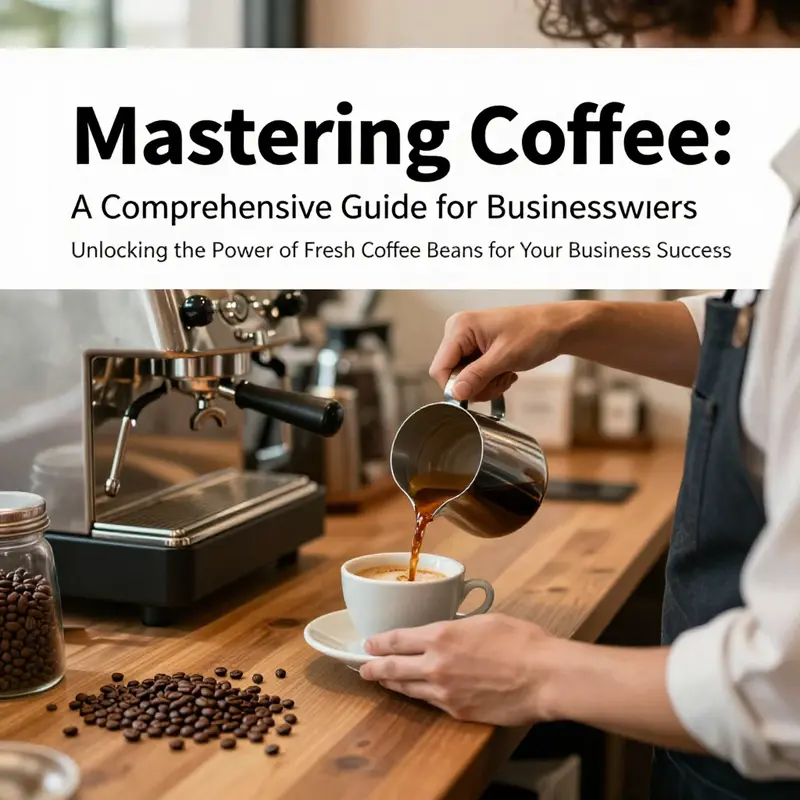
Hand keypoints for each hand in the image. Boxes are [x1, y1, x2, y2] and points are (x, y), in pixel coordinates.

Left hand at [359, 614, 560, 725]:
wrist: (544, 676)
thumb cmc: (521, 641)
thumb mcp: (485, 620)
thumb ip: (459, 628)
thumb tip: (450, 632)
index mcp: (441, 636)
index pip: (398, 640)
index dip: (379, 643)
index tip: (369, 644)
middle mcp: (436, 665)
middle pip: (393, 669)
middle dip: (374, 668)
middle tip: (363, 668)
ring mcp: (445, 692)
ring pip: (409, 689)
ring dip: (393, 685)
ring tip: (383, 682)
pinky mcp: (458, 711)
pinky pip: (432, 703)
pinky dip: (421, 696)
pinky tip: (418, 694)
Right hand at [429, 303, 582, 401]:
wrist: (558, 327)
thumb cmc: (536, 333)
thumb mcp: (505, 357)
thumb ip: (477, 376)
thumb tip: (455, 393)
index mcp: (460, 327)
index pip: (440, 368)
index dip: (455, 386)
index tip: (477, 392)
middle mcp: (459, 332)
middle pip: (452, 375)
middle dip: (476, 385)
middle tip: (500, 381)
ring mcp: (468, 341)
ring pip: (465, 378)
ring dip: (486, 384)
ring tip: (506, 375)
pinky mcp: (478, 348)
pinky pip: (475, 374)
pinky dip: (491, 379)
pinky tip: (507, 372)